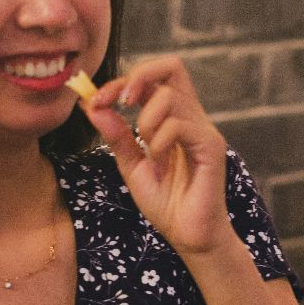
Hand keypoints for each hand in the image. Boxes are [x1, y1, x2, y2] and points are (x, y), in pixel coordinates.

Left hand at [81, 57, 230, 255]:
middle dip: (138, 77)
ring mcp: (203, 130)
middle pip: (171, 67)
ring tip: (148, 152)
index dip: (121, 81)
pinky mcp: (210, 147)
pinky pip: (178, 125)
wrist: (190, 237)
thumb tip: (93, 106)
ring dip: (145, 121)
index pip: (153, 78)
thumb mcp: (132, 166)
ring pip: (169, 96)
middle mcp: (192, 117)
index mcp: (175, 118)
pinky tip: (159, 162)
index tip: (96, 101)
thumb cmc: (167, 204)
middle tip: (121, 102)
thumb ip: (116, 136)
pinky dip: (159, 141)